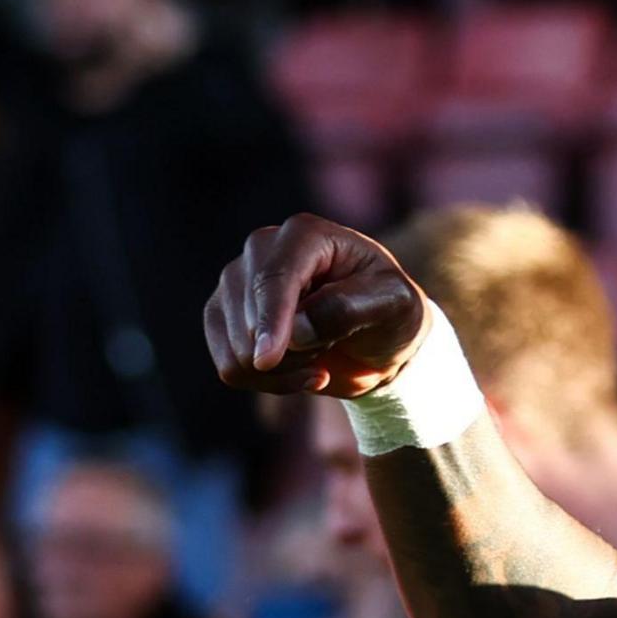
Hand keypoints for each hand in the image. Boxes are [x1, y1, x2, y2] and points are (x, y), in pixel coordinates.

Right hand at [204, 213, 429, 398]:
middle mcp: (262, 250)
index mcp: (305, 235)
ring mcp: (235, 282)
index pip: (275, 277)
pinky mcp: (222, 316)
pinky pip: (230, 368)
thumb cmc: (390, 309)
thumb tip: (296, 332)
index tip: (267, 360)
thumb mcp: (394, 304)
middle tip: (335, 344)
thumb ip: (348, 309)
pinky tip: (300, 372)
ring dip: (284, 370)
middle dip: (296, 352)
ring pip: (237, 350)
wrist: (378, 336)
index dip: (271, 320)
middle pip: (251, 320)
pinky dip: (267, 383)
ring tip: (320, 354)